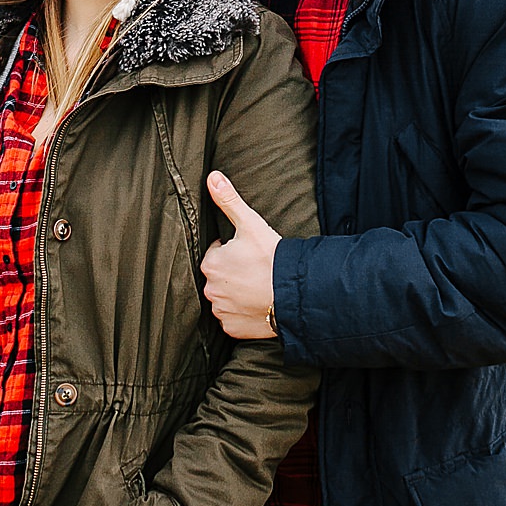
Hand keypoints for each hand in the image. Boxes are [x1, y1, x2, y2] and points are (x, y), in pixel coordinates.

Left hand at [200, 171, 282, 339]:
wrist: (295, 294)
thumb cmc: (272, 257)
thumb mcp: (250, 224)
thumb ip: (228, 200)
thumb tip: (212, 177)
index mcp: (211, 264)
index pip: (216, 255)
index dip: (232, 251)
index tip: (248, 253)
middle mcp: (211, 290)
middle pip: (219, 277)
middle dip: (233, 273)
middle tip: (255, 270)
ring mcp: (221, 311)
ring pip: (225, 299)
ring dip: (236, 294)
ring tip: (257, 287)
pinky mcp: (233, 328)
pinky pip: (232, 319)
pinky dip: (242, 314)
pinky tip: (257, 305)